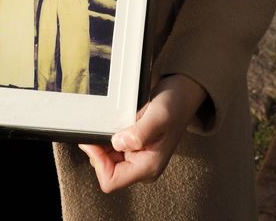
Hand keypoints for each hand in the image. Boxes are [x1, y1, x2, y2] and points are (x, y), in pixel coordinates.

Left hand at [78, 74, 205, 193]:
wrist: (182, 95)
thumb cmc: (175, 105)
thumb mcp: (159, 116)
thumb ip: (139, 133)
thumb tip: (117, 143)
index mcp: (148, 167)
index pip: (111, 180)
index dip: (98, 161)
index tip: (93, 139)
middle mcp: (142, 166)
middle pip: (106, 169)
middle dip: (99, 149)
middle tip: (103, 125)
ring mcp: (137, 157)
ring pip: (106, 158)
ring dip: (103, 140)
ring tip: (115, 121)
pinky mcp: (133, 147)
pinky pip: (111, 147)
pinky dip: (107, 134)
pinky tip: (116, 121)